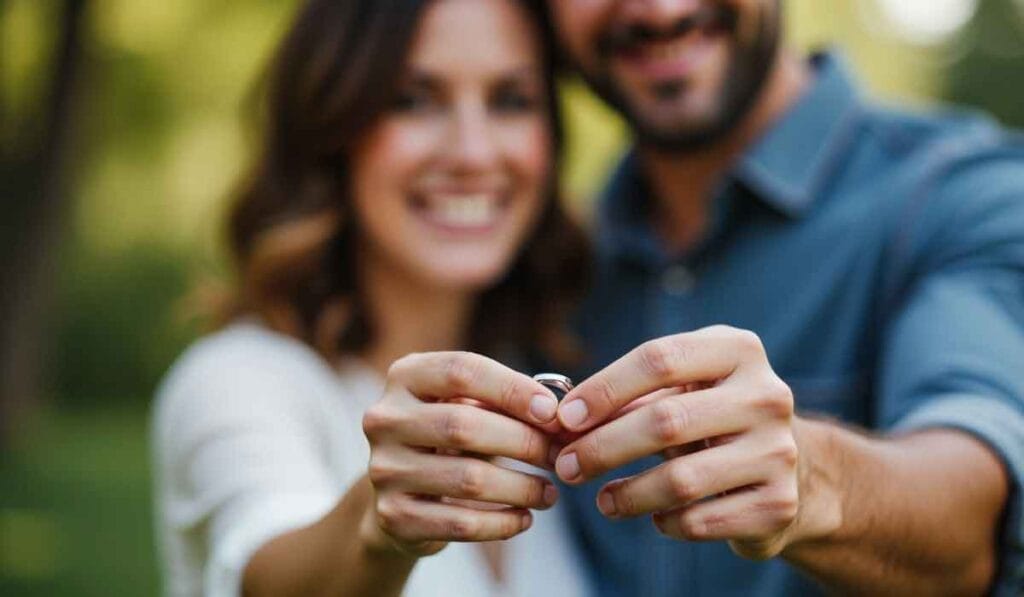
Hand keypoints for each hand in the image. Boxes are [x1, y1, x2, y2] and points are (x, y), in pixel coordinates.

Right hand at [362, 351, 561, 555]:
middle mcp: (385, 418)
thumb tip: (556, 415)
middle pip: (464, 424)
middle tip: (559, 456)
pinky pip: (460, 523)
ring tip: (549, 492)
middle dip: (524, 442)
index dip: (512, 389)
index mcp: (404, 376)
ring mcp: (384, 468)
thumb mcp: (468, 407)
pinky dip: (502, 523)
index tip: (552, 412)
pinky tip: (524, 518)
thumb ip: (505, 403)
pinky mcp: (393, 515)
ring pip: (468, 478)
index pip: (461, 370)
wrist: (402, 495)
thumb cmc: (450, 439)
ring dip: (521, 487)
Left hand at [553, 325, 814, 559]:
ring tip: (603, 501)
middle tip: (567, 466)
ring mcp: (778, 451)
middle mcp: (766, 396)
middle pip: (666, 420)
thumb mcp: (679, 392)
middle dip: (604, 447)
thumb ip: (627, 399)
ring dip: (629, 494)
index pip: (660, 359)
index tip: (565, 418)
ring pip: (682, 478)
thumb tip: (564, 421)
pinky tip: (655, 517)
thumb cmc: (710, 418)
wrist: (787, 468)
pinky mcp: (780, 504)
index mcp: (738, 350)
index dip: (605, 388)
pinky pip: (701, 521)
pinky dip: (666, 523)